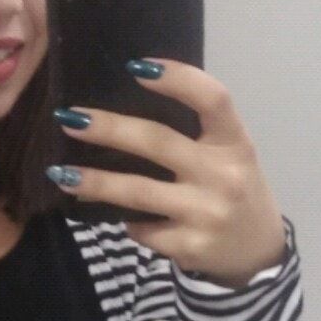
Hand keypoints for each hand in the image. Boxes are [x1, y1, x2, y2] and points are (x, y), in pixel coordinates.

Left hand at [49, 58, 286, 287]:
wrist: (259, 253)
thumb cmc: (233, 191)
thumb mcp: (230, 156)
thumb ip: (195, 134)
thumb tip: (124, 110)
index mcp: (234, 143)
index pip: (213, 99)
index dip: (178, 79)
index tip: (137, 67)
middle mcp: (223, 175)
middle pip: (158, 142)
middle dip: (109, 129)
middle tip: (70, 119)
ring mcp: (206, 213)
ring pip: (138, 192)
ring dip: (94, 182)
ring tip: (61, 174)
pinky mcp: (190, 246)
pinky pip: (143, 229)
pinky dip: (128, 222)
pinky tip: (118, 217)